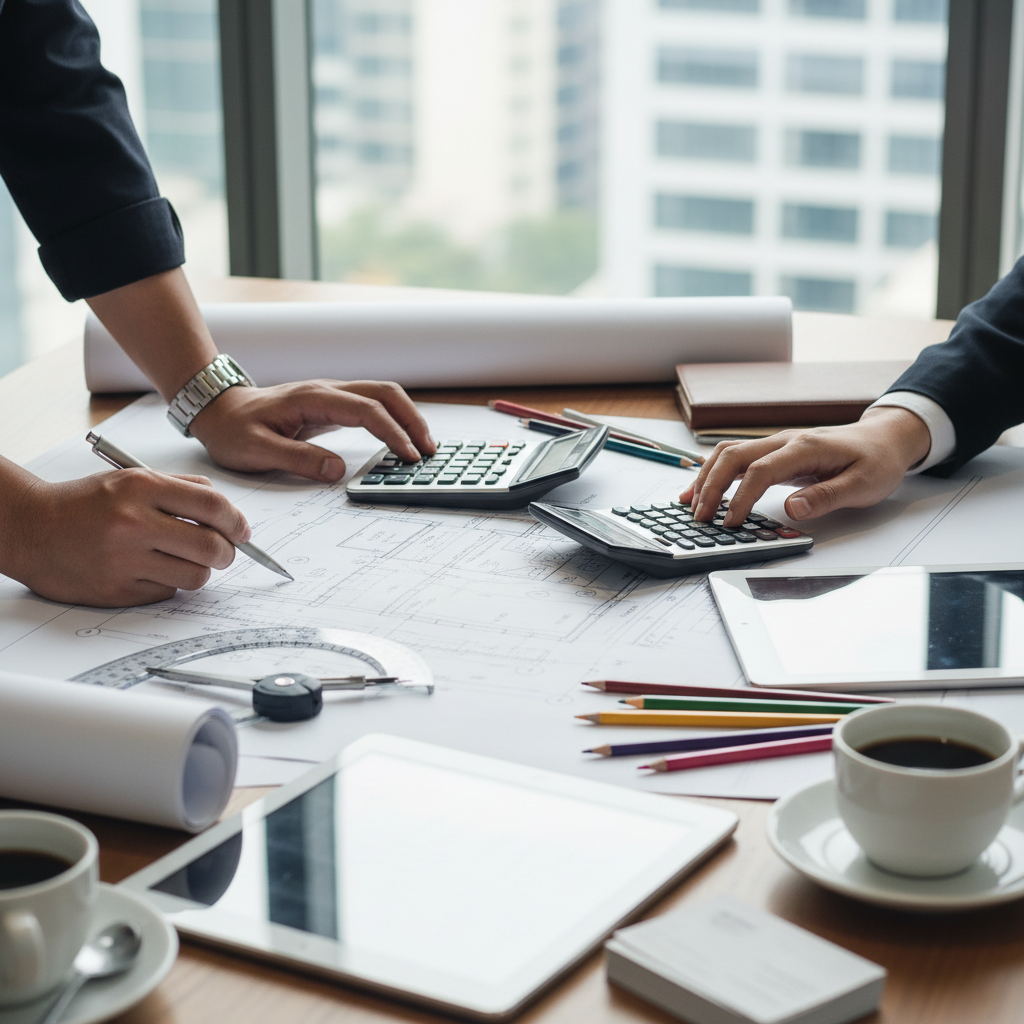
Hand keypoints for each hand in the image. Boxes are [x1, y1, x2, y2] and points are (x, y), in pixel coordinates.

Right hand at [0, 468, 249, 606]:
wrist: (31, 528)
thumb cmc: (86, 504)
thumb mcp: (131, 479)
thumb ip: (182, 489)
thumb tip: (228, 512)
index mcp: (141, 488)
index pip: (212, 505)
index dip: (237, 521)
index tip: (242, 530)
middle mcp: (133, 523)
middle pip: (211, 547)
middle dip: (228, 552)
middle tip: (224, 552)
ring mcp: (124, 560)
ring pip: (195, 576)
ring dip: (200, 570)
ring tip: (184, 560)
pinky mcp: (116, 590)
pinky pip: (167, 592)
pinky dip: (168, 583)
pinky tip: (151, 570)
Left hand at [189, 380, 436, 480]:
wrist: (219, 410)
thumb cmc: (234, 429)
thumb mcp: (256, 450)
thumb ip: (297, 459)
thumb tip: (336, 470)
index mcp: (313, 398)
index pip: (366, 409)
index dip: (391, 431)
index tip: (408, 455)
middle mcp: (328, 390)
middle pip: (385, 393)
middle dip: (413, 419)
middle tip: (430, 450)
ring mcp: (332, 396)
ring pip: (383, 395)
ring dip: (408, 417)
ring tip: (424, 446)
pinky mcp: (333, 405)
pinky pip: (373, 405)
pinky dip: (394, 419)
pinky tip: (401, 439)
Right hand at [681, 407, 931, 525]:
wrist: (884, 439)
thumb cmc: (876, 461)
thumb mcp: (863, 485)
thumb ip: (826, 496)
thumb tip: (792, 509)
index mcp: (805, 448)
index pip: (760, 471)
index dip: (740, 498)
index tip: (730, 523)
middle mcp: (784, 441)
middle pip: (733, 456)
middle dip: (711, 486)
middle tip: (699, 516)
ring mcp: (776, 444)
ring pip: (729, 453)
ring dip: (706, 477)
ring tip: (691, 504)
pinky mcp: (774, 452)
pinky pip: (736, 457)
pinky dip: (714, 472)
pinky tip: (702, 489)